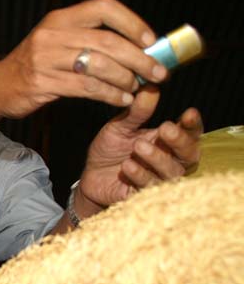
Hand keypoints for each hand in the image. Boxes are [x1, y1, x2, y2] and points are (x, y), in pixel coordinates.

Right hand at [0, 0, 166, 117]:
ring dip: (126, 79)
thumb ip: (89, 40)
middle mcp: (52, 35)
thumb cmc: (32, 66)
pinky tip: (121, 100)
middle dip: (139, 58)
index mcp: (60, 19)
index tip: (151, 40)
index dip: (132, 22)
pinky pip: (87, 88)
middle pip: (107, 41)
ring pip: (99, 66)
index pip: (104, 8)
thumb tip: (137, 48)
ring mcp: (45, 59)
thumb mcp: (56, 42)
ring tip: (137, 88)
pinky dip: (110, 95)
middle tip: (158, 72)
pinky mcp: (43, 83)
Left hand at [77, 86, 202, 211]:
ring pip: (171, 172)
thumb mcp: (120, 127)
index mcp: (167, 141)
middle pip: (189, 154)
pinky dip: (139, 175)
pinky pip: (148, 187)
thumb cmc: (110, 150)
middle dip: (180, 141)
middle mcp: (169, 160)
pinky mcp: (143, 195)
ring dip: (157, 158)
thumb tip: (150, 88)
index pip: (190, 133)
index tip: (188, 113)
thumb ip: (136, 112)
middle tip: (165, 129)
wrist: (90, 175)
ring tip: (139, 146)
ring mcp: (158, 178)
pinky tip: (127, 165)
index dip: (193, 124)